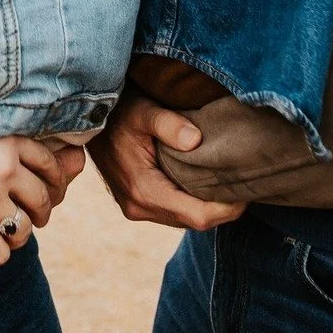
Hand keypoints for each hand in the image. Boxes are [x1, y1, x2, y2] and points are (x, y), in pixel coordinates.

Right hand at [0, 118, 83, 273]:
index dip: (54, 180)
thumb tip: (26, 153)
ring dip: (20, 236)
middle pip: (42, 199)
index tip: (48, 190)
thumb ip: (1, 142)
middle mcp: (4, 170)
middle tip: (35, 218)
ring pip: (24, 229)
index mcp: (7, 142)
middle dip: (42, 212)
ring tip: (10, 235)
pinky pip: (0, 253)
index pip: (49, 164)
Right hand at [88, 90, 245, 230]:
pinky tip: (204, 183)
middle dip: (222, 208)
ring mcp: (136, 207)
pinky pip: (173, 211)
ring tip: (229, 184)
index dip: (228, 209)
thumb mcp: (142, 110)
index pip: (198, 216)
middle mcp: (139, 207)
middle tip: (245, 186)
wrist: (85, 118)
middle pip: (194, 222)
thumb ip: (168, 124)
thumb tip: (196, 140)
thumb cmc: (116, 111)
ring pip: (185, 219)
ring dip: (207, 206)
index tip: (247, 191)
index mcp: (144, 191)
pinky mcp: (137, 201)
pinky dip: (192, 201)